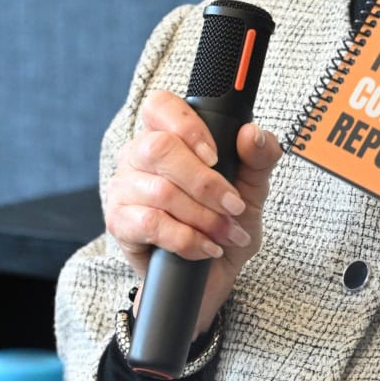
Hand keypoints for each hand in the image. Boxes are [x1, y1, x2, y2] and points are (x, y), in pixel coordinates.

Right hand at [104, 90, 281, 335]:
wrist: (212, 275)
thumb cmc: (228, 220)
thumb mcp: (254, 186)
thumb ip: (260, 156)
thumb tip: (252, 133)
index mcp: (169, 135)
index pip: (160, 106)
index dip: (186, 125)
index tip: (216, 156)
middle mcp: (139, 156)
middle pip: (160, 149)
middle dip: (206, 182)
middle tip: (234, 205)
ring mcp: (124, 188)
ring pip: (161, 191)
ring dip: (204, 217)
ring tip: (227, 233)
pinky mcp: (119, 224)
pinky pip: (151, 224)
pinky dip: (188, 238)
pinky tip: (206, 247)